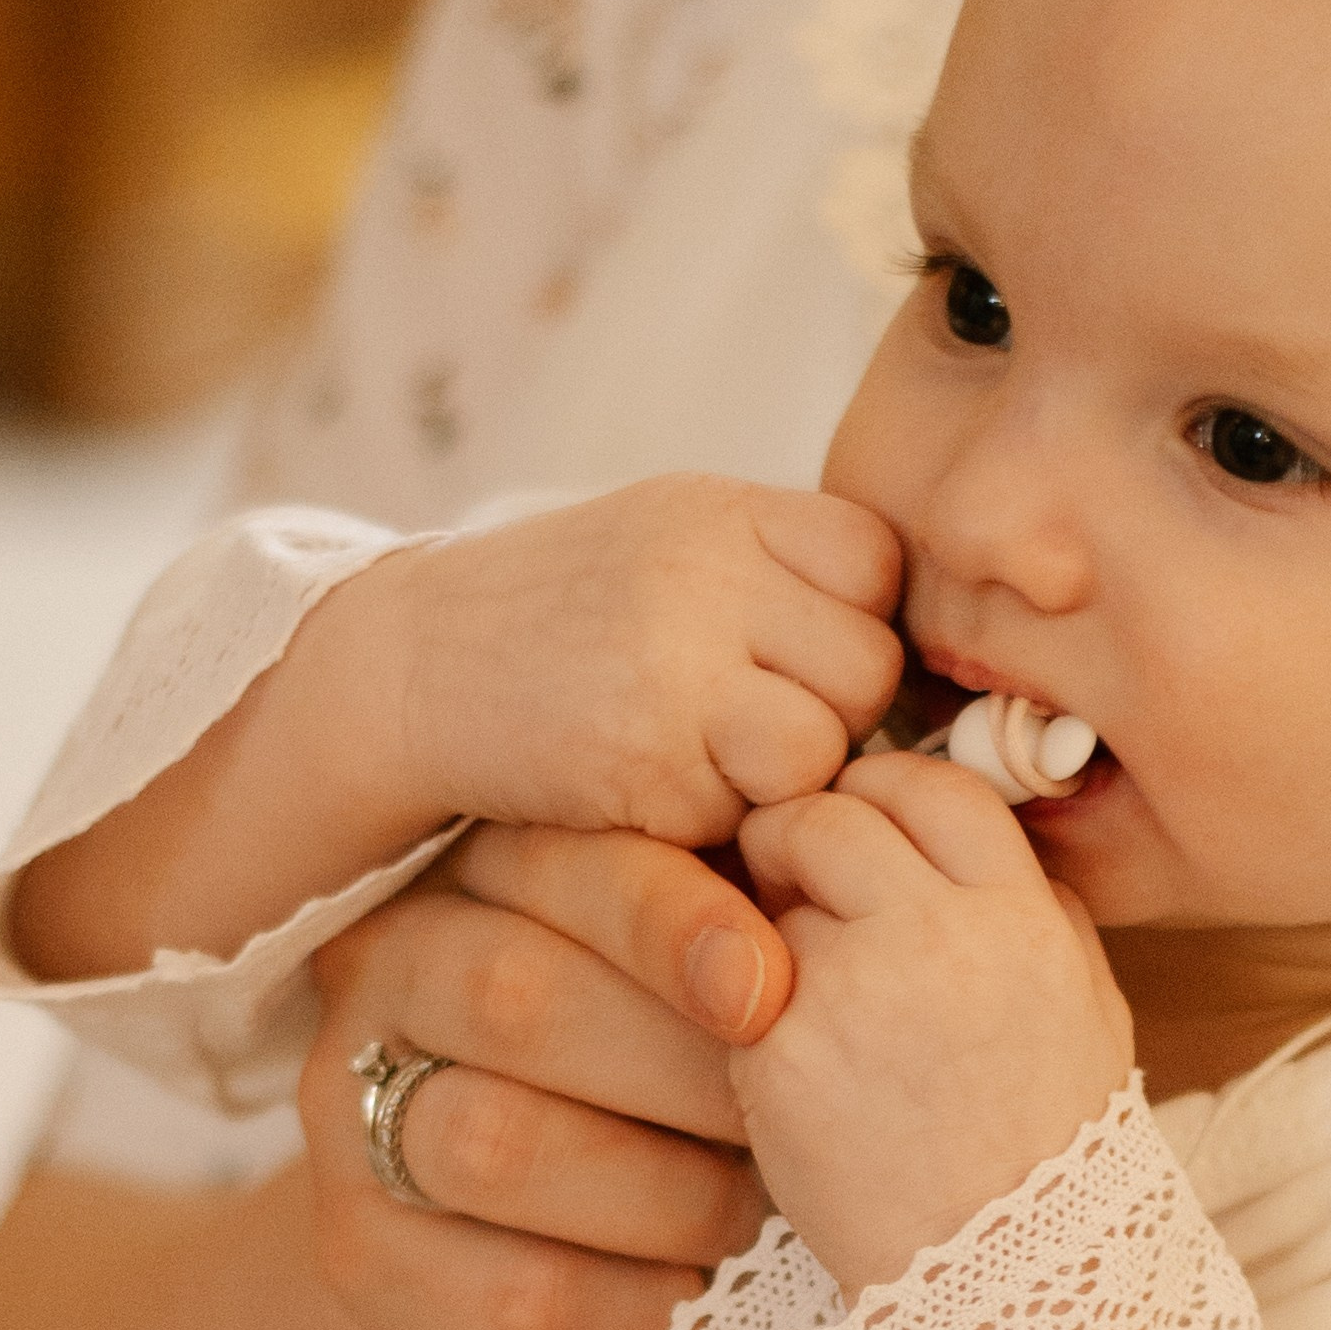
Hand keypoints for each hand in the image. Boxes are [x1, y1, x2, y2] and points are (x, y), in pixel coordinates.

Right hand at [302, 823, 786, 1329]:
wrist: (523, 1248)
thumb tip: (827, 883)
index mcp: (475, 869)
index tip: (768, 986)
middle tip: (785, 1125)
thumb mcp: (689, 980)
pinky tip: (694, 1295)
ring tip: (747, 1214)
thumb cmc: (655, 1081)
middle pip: (514, 997)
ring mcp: (346, 1117)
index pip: (558, 865)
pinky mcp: (359, 1257)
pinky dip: (633, 1301)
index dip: (668, 920)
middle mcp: (384, 972)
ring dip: (664, 1193)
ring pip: (500, 1145)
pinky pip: (513, 1286)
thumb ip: (736, 924)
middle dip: (680, 1071)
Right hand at [380, 474, 904, 847]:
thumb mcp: (678, 539)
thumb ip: (788, 571)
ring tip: (705, 755)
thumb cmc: (570, 613)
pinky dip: (715, 819)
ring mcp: (673, 671)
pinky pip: (745, 813)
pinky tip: (650, 784)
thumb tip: (920, 660)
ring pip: (820, 748)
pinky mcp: (645, 768)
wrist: (410, 666)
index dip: (851, 622)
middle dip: (831, 711)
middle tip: (748, 719)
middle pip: (866, 668)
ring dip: (782, 776)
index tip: (791, 650)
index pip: (875, 565)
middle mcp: (703, 576)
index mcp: (724, 509)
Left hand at [732, 752, 1133, 1299]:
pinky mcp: (778, 1056)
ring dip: (775, 930)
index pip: (931, 784)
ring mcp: (850, 995)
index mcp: (1022, 918)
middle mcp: (937, 938)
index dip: (884, 789)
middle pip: (830, 816)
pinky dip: (756, 1019)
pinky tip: (806, 1075)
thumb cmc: (1048, 1148)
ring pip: (772, 902)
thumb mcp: (1087, 1008)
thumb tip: (956, 830)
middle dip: (801, 839)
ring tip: (823, 1007)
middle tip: (797, 886)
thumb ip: (1033, 906)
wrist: (1008, 1286)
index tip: (864, 819)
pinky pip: (735, 992)